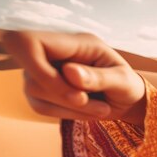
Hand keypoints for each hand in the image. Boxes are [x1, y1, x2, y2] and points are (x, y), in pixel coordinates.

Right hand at [2, 30, 145, 125]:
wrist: (126, 100)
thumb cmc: (127, 85)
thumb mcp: (123, 81)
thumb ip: (99, 77)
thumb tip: (69, 72)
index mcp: (74, 42)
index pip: (29, 42)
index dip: (37, 68)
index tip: (75, 93)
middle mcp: (53, 53)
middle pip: (32, 75)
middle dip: (65, 98)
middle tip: (98, 106)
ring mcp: (43, 70)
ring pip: (34, 93)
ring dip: (70, 109)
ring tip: (101, 109)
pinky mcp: (41, 90)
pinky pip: (39, 106)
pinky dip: (66, 114)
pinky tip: (87, 112)